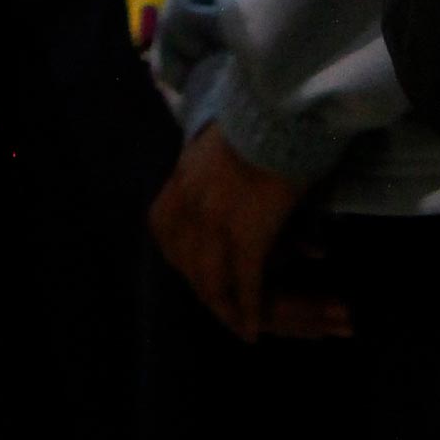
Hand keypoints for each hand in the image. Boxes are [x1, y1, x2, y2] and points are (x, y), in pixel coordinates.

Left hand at [148, 122, 340, 342]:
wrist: (276, 111)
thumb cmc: (256, 123)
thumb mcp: (212, 147)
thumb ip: (205, 173)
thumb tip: (213, 184)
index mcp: (180, 182)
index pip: (163, 232)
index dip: (178, 257)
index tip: (192, 272)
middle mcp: (189, 207)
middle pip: (187, 265)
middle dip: (205, 292)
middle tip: (222, 309)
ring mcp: (215, 225)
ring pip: (212, 283)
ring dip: (227, 309)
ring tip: (240, 325)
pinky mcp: (246, 237)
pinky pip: (246, 285)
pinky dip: (250, 310)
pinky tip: (254, 328)